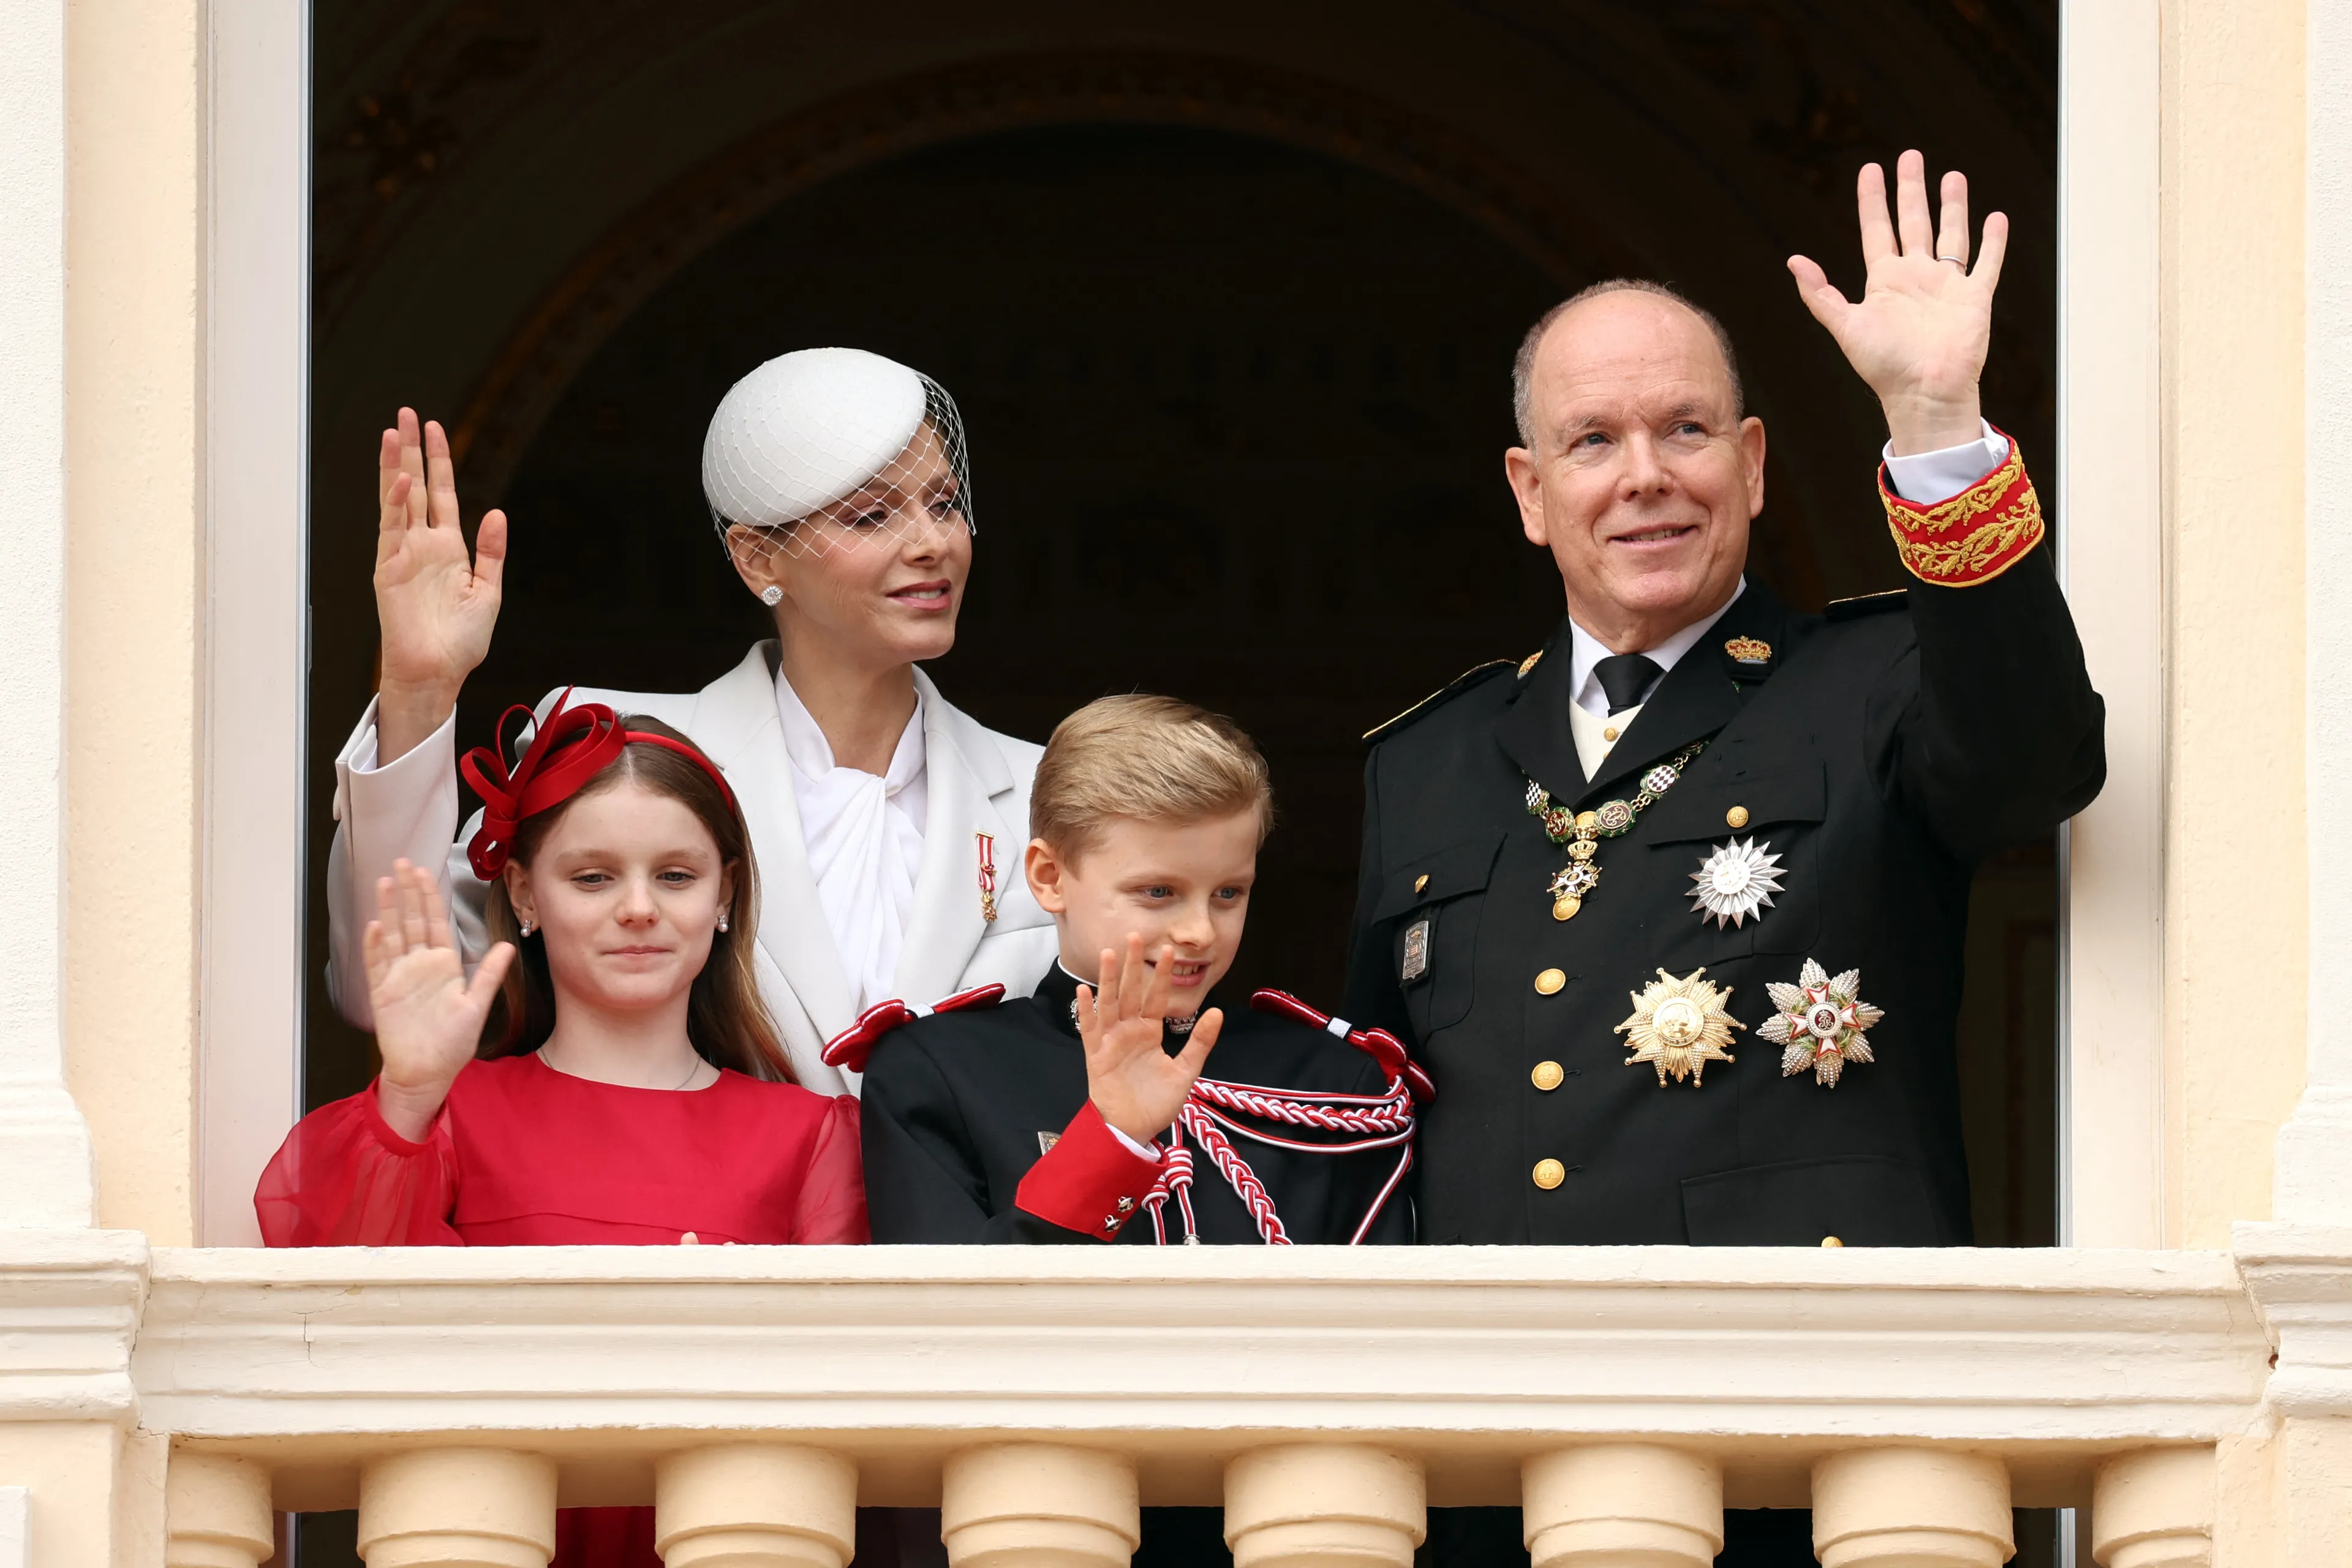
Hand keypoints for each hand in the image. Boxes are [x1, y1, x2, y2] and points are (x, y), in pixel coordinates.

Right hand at [364, 859, 513, 1139]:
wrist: (427, 1072)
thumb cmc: (452, 1043)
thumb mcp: (476, 1006)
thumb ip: (489, 975)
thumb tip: (507, 947)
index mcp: (443, 965)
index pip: (436, 923)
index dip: (430, 897)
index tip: (426, 871)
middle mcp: (419, 966)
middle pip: (411, 921)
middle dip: (407, 892)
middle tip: (401, 863)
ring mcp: (398, 977)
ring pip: (392, 935)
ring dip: (388, 910)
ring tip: (385, 883)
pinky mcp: (381, 993)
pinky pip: (376, 964)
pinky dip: (375, 946)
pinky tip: (374, 925)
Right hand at [374, 410, 507, 760]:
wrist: (439, 672)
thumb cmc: (461, 641)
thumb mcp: (488, 591)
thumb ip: (492, 552)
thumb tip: (497, 514)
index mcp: (449, 548)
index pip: (443, 494)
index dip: (440, 461)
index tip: (436, 429)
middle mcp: (423, 545)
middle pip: (416, 486)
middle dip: (412, 450)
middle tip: (408, 414)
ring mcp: (404, 553)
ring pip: (398, 498)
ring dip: (395, 464)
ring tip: (394, 430)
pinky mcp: (389, 568)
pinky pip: (392, 529)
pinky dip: (396, 503)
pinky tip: (401, 478)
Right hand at [1074, 935, 1222, 1145]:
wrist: (1134, 1131)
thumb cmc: (1157, 1104)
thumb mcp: (1186, 1072)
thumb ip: (1200, 1042)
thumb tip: (1218, 1011)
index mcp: (1150, 1033)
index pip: (1156, 997)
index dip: (1161, 974)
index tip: (1168, 949)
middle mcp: (1130, 1031)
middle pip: (1130, 992)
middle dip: (1132, 965)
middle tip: (1134, 935)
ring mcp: (1111, 1041)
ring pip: (1109, 1004)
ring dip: (1107, 979)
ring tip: (1108, 953)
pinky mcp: (1096, 1056)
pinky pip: (1089, 1030)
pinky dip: (1086, 1011)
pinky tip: (1083, 991)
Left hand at [1787, 150, 2007, 455]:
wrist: (1924, 393)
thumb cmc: (1883, 366)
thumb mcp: (1845, 326)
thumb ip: (1820, 295)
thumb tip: (1793, 261)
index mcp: (1884, 282)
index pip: (1877, 229)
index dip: (1873, 200)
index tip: (1870, 169)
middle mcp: (1916, 278)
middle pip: (1914, 222)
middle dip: (1912, 189)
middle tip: (1911, 156)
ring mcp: (1947, 286)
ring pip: (1952, 234)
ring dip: (1953, 205)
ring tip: (1952, 175)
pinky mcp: (1975, 297)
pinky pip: (1987, 262)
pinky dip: (1993, 241)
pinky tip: (1995, 216)